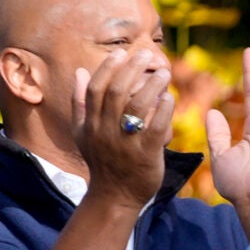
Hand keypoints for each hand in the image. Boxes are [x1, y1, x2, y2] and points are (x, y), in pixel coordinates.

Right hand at [71, 49, 174, 210]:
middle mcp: (104, 130)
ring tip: (165, 73)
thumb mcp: (82, 132)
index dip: (108, 68)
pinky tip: (169, 98)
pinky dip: (163, 111)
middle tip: (147, 55)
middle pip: (117, 93)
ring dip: (151, 86)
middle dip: (132, 70)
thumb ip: (80, 102)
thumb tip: (79, 71)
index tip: (122, 53)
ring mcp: (124, 143)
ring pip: (136, 107)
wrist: (114, 196)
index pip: (97, 89)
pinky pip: (155, 128)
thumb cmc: (101, 160)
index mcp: (90, 123)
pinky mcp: (145, 155)